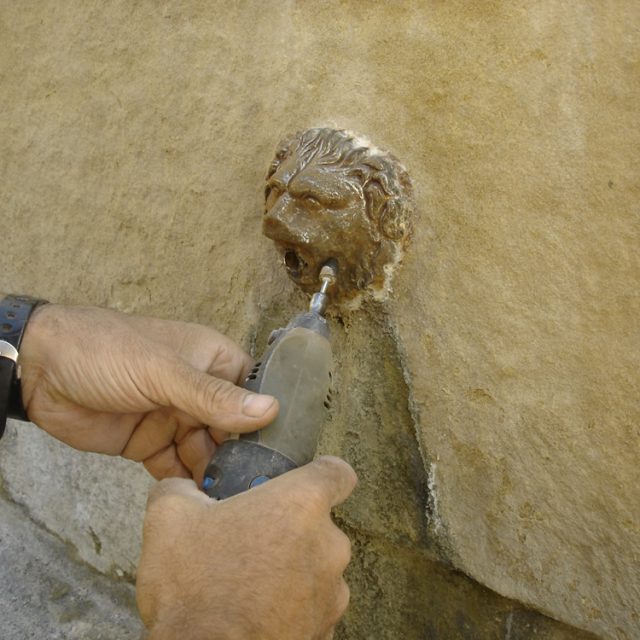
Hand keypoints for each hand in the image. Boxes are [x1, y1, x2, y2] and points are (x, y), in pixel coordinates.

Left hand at [18, 304, 277, 480]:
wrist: (41, 370)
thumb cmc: (109, 352)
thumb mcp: (165, 372)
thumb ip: (214, 397)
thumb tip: (271, 411)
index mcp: (213, 361)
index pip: (253, 391)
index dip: (267, 420)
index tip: (284, 455)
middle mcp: (199, 391)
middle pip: (233, 429)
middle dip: (241, 456)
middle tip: (256, 491)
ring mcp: (174, 418)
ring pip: (207, 452)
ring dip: (214, 473)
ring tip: (229, 502)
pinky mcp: (149, 443)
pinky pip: (177, 467)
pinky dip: (186, 482)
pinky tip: (197, 501)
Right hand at [136, 456, 356, 639]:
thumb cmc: (195, 587)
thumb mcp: (168, 519)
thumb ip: (181, 489)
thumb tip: (184, 491)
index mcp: (301, 504)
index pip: (337, 474)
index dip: (321, 474)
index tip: (301, 483)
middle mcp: (329, 544)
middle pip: (320, 524)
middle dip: (290, 529)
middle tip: (251, 540)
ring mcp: (332, 591)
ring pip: (317, 566)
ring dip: (292, 569)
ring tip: (251, 582)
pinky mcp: (325, 629)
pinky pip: (312, 605)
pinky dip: (292, 605)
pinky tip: (257, 612)